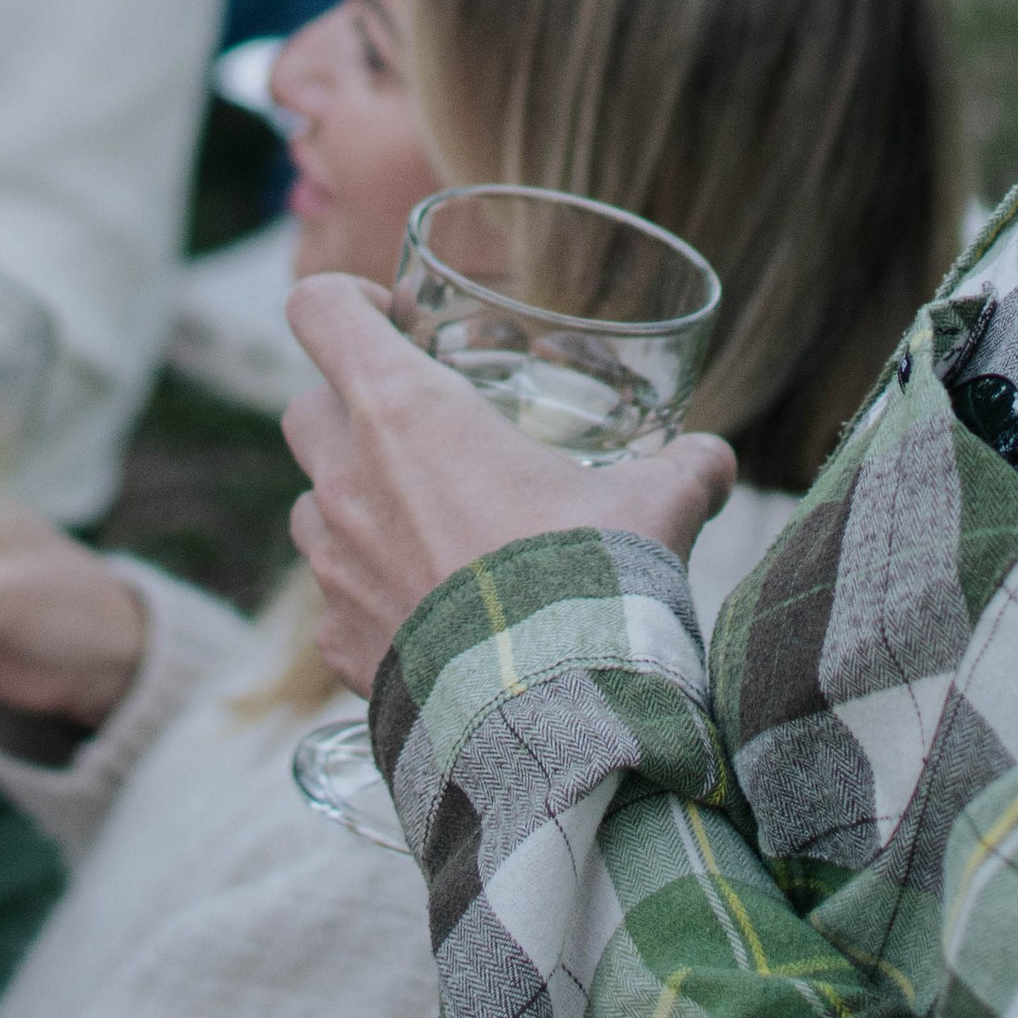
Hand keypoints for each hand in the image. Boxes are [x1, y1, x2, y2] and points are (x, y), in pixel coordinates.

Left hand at [282, 275, 733, 694]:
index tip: (397, 324)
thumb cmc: (588, 583)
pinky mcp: (336, 641)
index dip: (346, 301)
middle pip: (305, 406)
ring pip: (310, 506)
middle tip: (418, 433)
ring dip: (353, 505)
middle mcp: (347, 477)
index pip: (318, 307)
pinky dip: (371, 600)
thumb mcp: (654, 505)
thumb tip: (713, 460)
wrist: (549, 716)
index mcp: (403, 410)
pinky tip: (433, 619)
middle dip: (347, 408)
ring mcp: (332, 565)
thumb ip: (684, 468)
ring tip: (428, 531)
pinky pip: (336, 604)